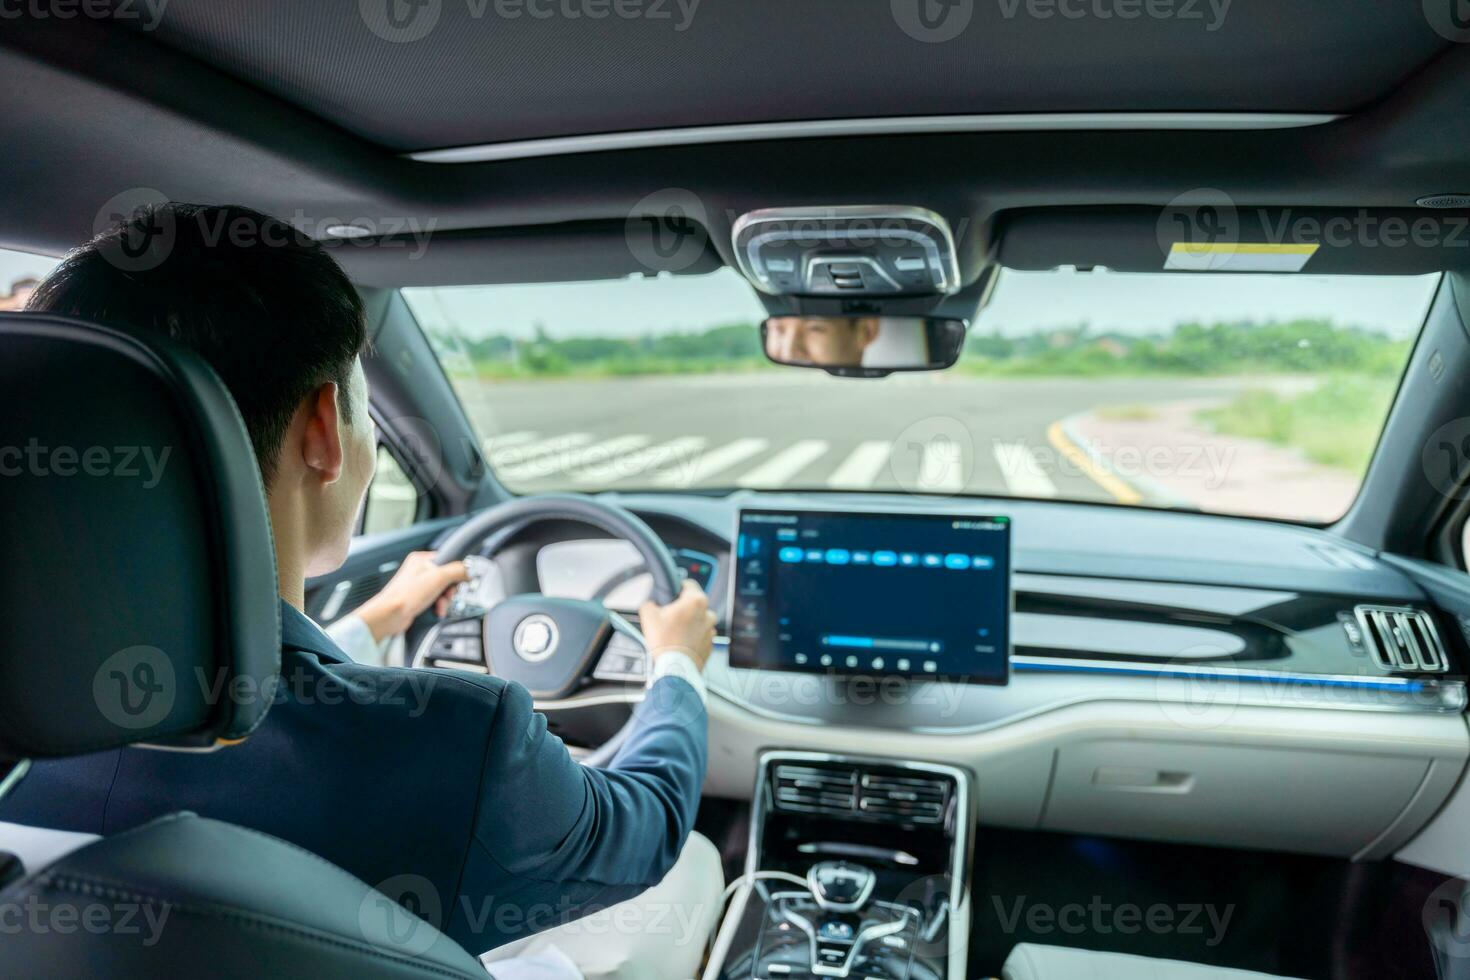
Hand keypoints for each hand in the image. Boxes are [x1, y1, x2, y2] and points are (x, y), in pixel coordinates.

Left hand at [353, 551, 469, 642]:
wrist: (391, 615)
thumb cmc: (405, 595)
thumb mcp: (438, 578)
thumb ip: (457, 570)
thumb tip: (468, 570)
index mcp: (421, 559)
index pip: (447, 560)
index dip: (454, 572)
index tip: (460, 580)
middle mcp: (418, 571)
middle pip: (446, 578)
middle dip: (449, 591)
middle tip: (446, 595)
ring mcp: (417, 586)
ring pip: (441, 591)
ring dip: (444, 601)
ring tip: (439, 606)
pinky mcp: (417, 599)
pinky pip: (435, 601)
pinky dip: (438, 607)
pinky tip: (435, 611)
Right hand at [639, 580, 716, 671]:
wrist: (676, 668)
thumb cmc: (665, 642)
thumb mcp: (648, 615)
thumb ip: (650, 602)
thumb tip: (651, 603)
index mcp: (696, 601)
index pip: (689, 583)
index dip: (677, 587)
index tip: (671, 594)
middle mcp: (707, 614)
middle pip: (694, 603)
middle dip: (682, 608)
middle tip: (668, 617)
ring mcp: (711, 630)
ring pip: (698, 620)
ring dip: (688, 623)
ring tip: (674, 632)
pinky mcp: (710, 644)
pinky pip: (700, 635)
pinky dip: (692, 637)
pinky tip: (680, 642)